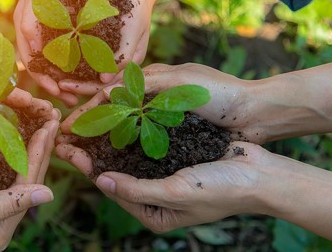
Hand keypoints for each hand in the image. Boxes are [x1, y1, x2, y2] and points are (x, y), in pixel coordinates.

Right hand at [14, 0, 100, 106]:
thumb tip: (30, 53)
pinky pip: (86, 51)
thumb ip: (28, 26)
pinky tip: (99, 73)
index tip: (57, 94)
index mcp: (32, 35)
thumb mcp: (34, 2)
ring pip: (70, 64)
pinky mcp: (83, 28)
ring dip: (77, 80)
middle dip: (62, 87)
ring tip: (87, 92)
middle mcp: (48, 37)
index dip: (45, 82)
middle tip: (73, 101)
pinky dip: (90, 64)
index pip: (36, 66)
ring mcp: (66, 34)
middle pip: (54, 70)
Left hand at [57, 141, 270, 232]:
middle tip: (69, 134)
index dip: (89, 169)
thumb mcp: (175, 194)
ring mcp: (165, 177)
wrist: (262, 174)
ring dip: (108, 140)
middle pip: (116, 172)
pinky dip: (131, 133)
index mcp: (154, 214)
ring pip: (129, 157)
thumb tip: (101, 181)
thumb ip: (137, 190)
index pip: (113, 189)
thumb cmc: (221, 189)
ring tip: (88, 122)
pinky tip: (118, 117)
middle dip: (93, 153)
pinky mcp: (175, 158)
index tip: (69, 150)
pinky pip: (146, 145)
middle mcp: (156, 197)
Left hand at [58, 0, 159, 93]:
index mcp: (127, 62)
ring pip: (83, 67)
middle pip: (91, 79)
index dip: (83, 88)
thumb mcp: (133, 30)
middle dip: (71, 83)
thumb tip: (105, 80)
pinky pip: (79, 48)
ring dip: (66, 71)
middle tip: (50, 83)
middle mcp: (115, 58)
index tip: (63, 85)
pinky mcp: (95, 35)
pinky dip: (66, 53)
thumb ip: (123, 55)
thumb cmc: (138, 3)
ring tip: (46, 72)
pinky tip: (50, 53)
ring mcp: (105, 47)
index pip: (103, 84)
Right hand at [59, 63, 262, 144]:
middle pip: (113, 109)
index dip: (89, 109)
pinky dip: (124, 144)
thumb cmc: (221, 94)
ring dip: (103, 136)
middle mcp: (154, 96)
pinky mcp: (174, 132)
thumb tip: (108, 89)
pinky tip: (112, 155)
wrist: (257, 114)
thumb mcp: (180, 82)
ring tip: (83, 150)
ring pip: (124, 125)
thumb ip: (145, 84)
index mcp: (153, 78)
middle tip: (68, 139)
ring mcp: (163, 115)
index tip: (69, 124)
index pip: (112, 92)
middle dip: (89, 123)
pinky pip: (141, 138)